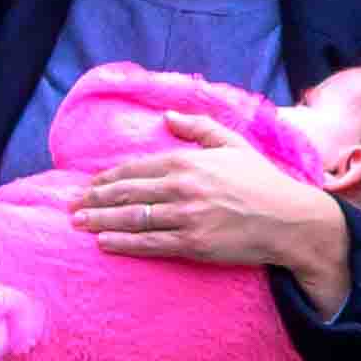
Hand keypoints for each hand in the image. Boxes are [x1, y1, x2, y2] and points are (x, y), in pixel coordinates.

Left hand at [65, 108, 354, 306]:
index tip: (88, 186)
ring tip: (79, 223)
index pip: (136, 169)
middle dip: (94, 199)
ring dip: (100, 220)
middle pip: (127, 193)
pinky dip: (124, 243)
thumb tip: (169, 115)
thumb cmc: (262, 182)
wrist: (290, 220)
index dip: (107, 179)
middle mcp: (184, 187)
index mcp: (189, 161)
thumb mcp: (233, 145)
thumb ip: (199, 127)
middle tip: (71, 206)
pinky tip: (104, 242)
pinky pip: (151, 244)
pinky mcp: (194, 245)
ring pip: (133, 219)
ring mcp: (188, 217)